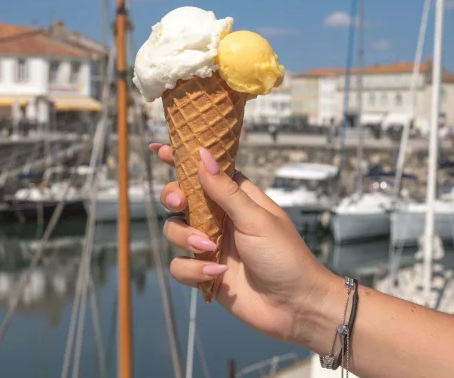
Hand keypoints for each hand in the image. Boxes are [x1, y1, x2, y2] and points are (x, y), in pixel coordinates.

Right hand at [151, 143, 335, 345]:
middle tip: (179, 202)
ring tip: (209, 249)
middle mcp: (219, 218)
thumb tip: (202, 155)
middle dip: (173, 197)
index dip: (180, 159)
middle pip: (180, 198)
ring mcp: (210, 245)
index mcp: (235, 198)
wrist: (295, 306)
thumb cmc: (285, 256)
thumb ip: (225, 189)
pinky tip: (217, 274)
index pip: (204, 171)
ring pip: (174, 231)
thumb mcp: (256, 218)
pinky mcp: (204, 273)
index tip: (158, 147)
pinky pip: (180, 266)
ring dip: (186, 238)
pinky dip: (194, 270)